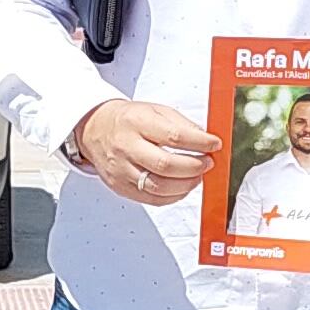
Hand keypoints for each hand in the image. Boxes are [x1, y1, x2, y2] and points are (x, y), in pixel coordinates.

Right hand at [70, 99, 218, 205]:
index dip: (199, 143)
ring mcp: (122, 170)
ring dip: (186, 184)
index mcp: (136, 123)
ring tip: (197, 176)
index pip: (173, 136)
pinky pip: (152, 199)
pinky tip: (182, 186)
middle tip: (207, 163)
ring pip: (159, 187)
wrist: (95, 129)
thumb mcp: (155, 110)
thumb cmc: (128, 120)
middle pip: (165, 165)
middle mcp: (126, 147)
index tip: (214, 144)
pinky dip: (173, 196)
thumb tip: (205, 140)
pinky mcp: (121, 187)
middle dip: (194, 167)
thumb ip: (181, 124)